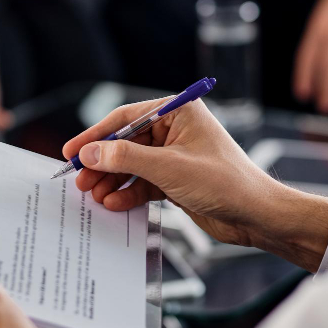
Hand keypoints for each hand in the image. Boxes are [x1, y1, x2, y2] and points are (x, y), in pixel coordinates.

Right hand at [63, 100, 327, 271]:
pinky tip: (113, 204)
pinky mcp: (176, 179)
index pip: (126, 117)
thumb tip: (90, 152)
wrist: (256, 215)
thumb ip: (126, 158)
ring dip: (112, 180)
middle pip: (125, 142)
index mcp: (179, 112)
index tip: (71, 152)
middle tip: (79, 180)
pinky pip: (143, 182)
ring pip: (132, 165)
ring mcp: (175, 156)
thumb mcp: (168, 168)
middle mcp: (175, 130)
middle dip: (102, 163)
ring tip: (93, 196)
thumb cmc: (224, 182)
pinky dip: (128, 193)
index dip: (96, 135)